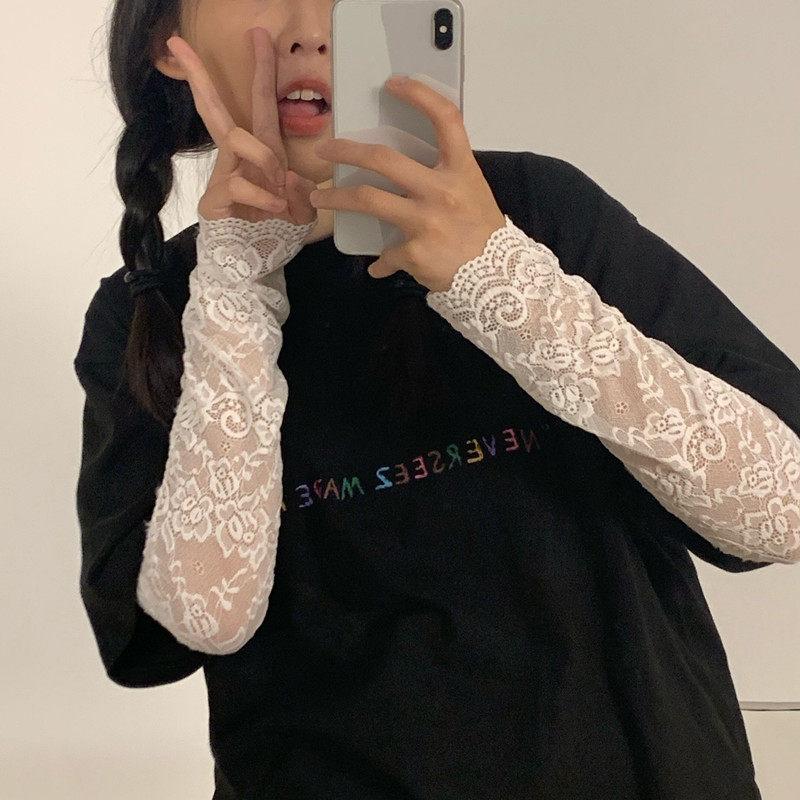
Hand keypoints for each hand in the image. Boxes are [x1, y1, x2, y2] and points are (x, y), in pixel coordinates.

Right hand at [165, 27, 316, 225]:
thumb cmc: (277, 224)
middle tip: (178, 43)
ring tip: (280, 190)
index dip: (261, 68)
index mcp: (262, 147)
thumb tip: (286, 177)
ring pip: (237, 137)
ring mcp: (223, 174)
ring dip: (266, 160)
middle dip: (199, 75)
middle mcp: (238, 155)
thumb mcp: (302, 205)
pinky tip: (274, 208)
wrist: (253, 258)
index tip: (258, 35)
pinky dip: (263, 196)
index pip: (260, 101)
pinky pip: (239, 183)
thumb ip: (302, 191)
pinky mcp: (213, 198)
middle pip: (214, 108)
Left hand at [308, 76, 505, 292]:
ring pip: (369, 200)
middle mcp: (442, 191)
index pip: (445, 119)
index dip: (420, 95)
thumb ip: (443, 178)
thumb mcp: (472, 194)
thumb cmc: (483, 233)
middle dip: (347, 151)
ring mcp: (426, 222)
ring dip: (338, 199)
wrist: (499, 279)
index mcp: (461, 170)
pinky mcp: (414, 252)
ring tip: (319, 199)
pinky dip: (380, 262)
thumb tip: (402, 174)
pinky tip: (378, 267)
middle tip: (325, 152)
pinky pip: (387, 254)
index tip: (393, 84)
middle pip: (384, 160)